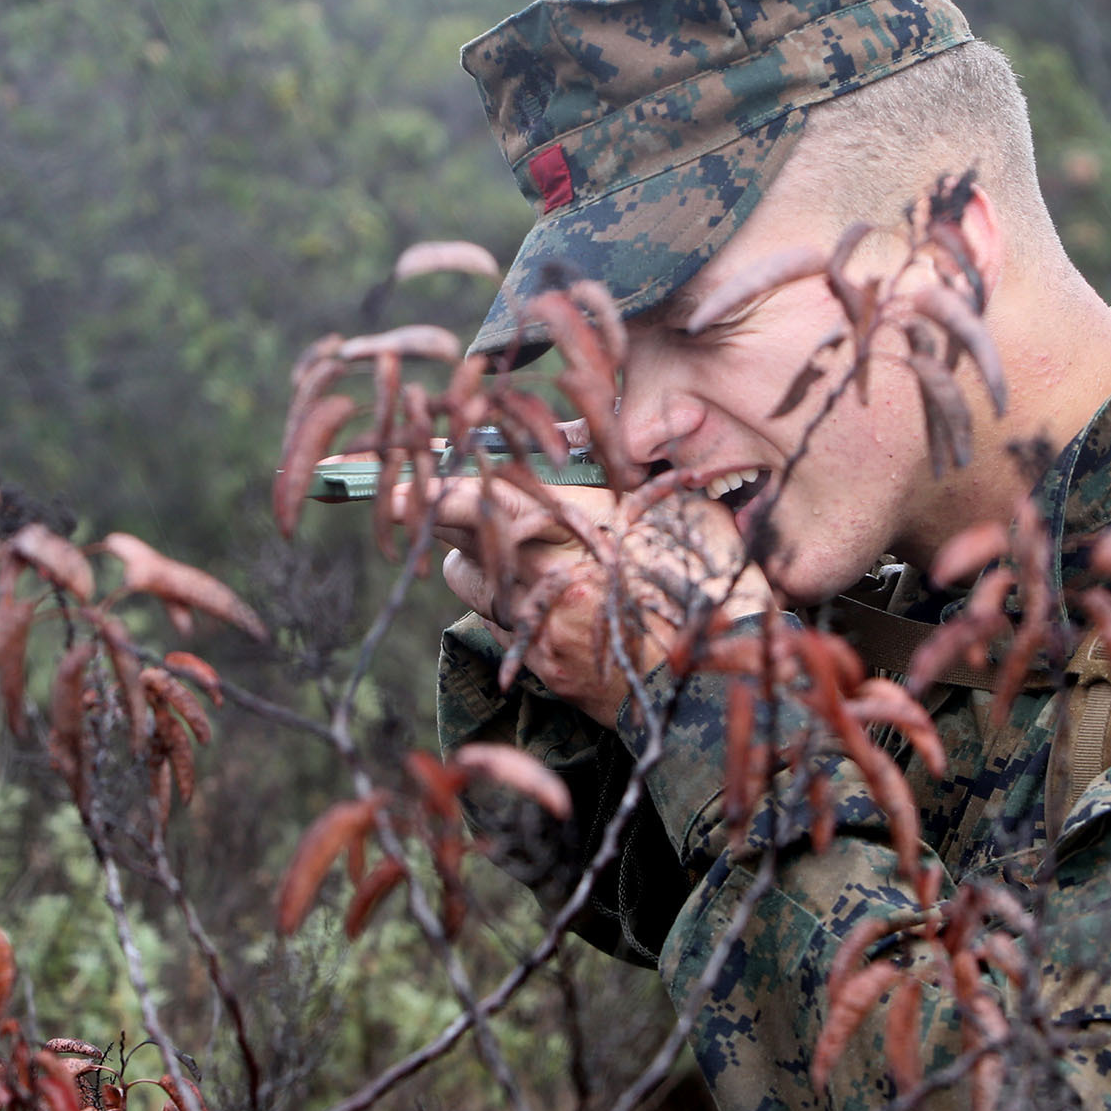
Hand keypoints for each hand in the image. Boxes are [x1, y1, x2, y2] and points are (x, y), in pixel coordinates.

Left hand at [401, 474, 777, 727]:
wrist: (714, 681)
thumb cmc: (704, 581)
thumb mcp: (678, 508)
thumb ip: (626, 471)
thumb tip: (584, 429)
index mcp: (572, 525)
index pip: (479, 502)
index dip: (434, 494)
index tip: (396, 490)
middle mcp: (540, 574)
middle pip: (458, 542)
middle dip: (446, 520)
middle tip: (442, 504)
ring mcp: (534, 625)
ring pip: (470, 583)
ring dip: (480, 564)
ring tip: (517, 553)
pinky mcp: (539, 666)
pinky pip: (500, 626)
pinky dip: (512, 609)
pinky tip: (550, 604)